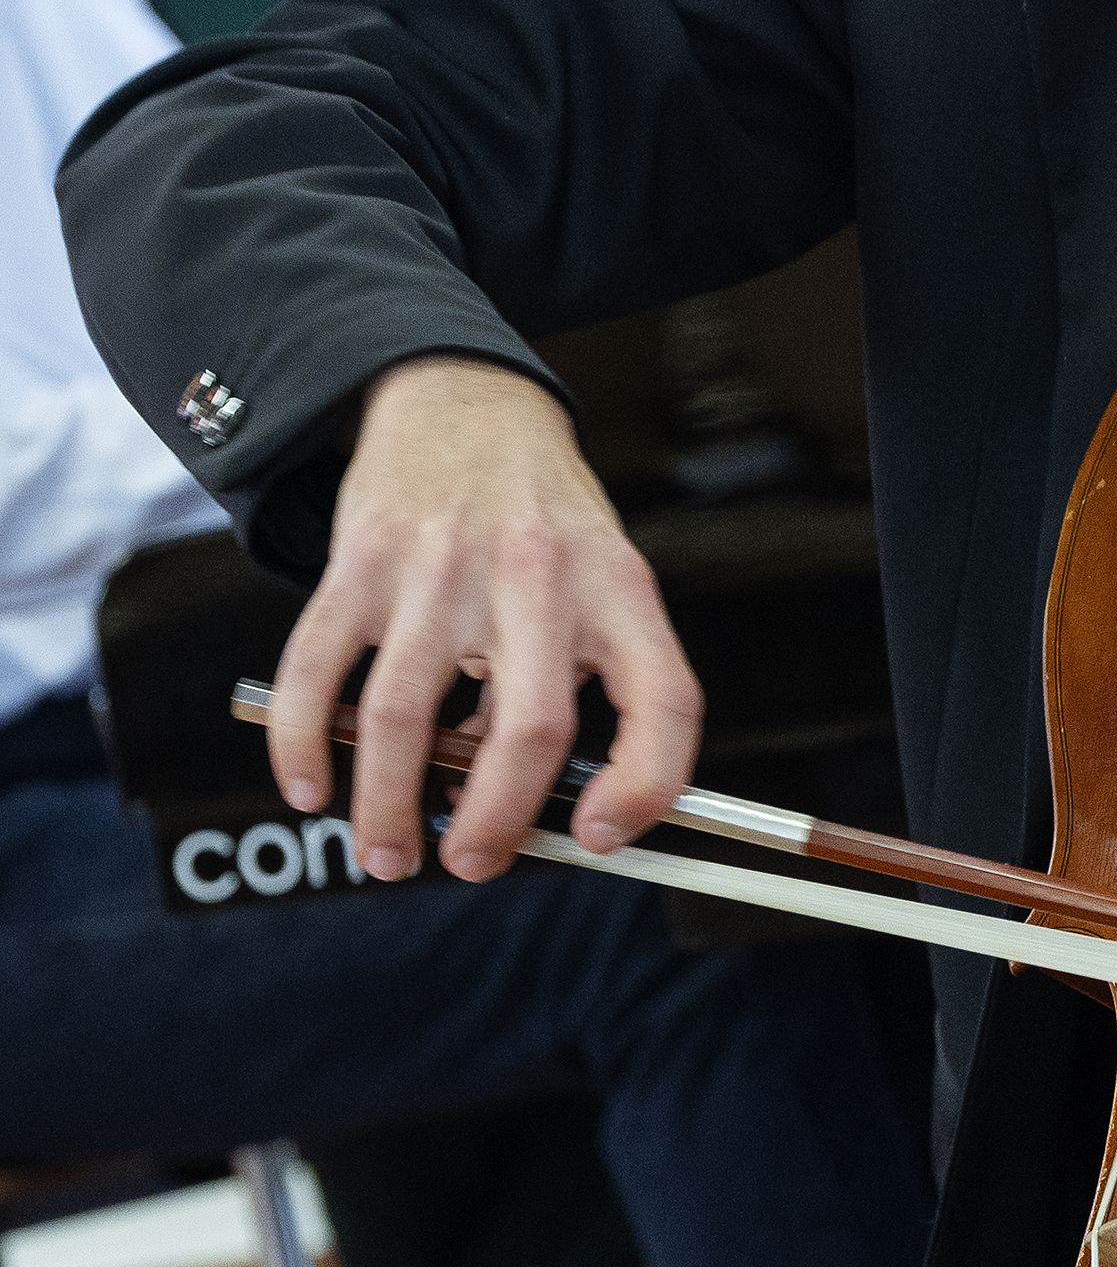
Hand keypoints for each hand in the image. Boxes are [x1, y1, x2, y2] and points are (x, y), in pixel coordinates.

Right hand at [266, 357, 702, 883]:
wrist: (468, 404)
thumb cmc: (545, 520)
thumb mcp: (599, 580)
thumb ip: (582, 680)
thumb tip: (535, 810)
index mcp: (617, 586)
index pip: (664, 698)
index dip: (648, 786)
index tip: (599, 836)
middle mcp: (538, 574)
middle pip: (529, 733)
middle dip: (496, 825)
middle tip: (474, 862)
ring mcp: (441, 568)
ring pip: (400, 724)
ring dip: (387, 812)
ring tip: (388, 853)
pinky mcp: (359, 561)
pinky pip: (314, 677)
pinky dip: (302, 750)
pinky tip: (313, 789)